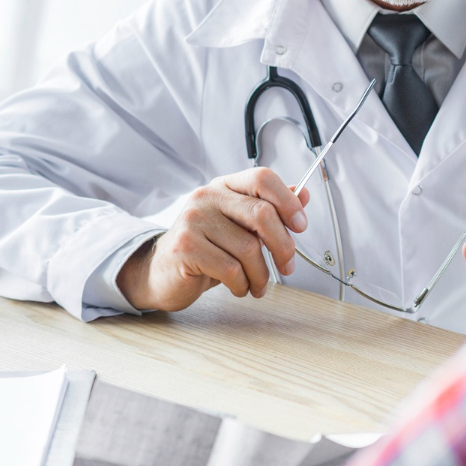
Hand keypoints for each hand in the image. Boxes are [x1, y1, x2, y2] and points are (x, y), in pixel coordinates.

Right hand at [117, 168, 309, 311]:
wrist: (161, 273)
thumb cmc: (206, 249)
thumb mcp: (239, 226)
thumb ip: (270, 209)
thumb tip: (303, 193)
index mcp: (224, 186)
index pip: (262, 178)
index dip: (288, 201)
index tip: (300, 226)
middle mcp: (207, 197)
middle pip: (261, 213)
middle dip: (283, 246)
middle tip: (287, 266)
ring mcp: (193, 220)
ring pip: (248, 247)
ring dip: (261, 275)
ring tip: (258, 285)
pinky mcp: (185, 247)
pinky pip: (231, 268)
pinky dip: (242, 284)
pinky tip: (239, 287)